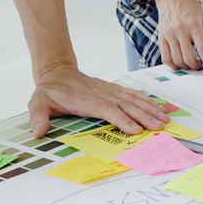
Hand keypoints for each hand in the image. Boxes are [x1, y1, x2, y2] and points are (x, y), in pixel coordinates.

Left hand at [29, 63, 169, 136]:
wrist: (57, 72)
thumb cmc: (50, 91)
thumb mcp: (38, 102)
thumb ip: (38, 116)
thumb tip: (37, 131)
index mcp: (87, 100)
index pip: (108, 110)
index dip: (123, 119)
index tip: (136, 129)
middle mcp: (102, 94)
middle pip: (127, 105)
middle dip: (145, 116)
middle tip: (159, 126)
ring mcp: (110, 90)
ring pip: (133, 100)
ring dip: (150, 109)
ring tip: (164, 119)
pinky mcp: (114, 89)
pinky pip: (133, 95)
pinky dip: (146, 101)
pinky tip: (157, 106)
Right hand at [152, 0, 202, 76]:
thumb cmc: (191, 8)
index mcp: (195, 25)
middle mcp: (181, 30)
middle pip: (189, 58)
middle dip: (197, 66)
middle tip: (200, 64)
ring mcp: (169, 34)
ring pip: (177, 60)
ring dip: (186, 67)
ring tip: (191, 63)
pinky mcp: (161, 37)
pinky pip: (165, 58)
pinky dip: (174, 65)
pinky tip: (180, 63)